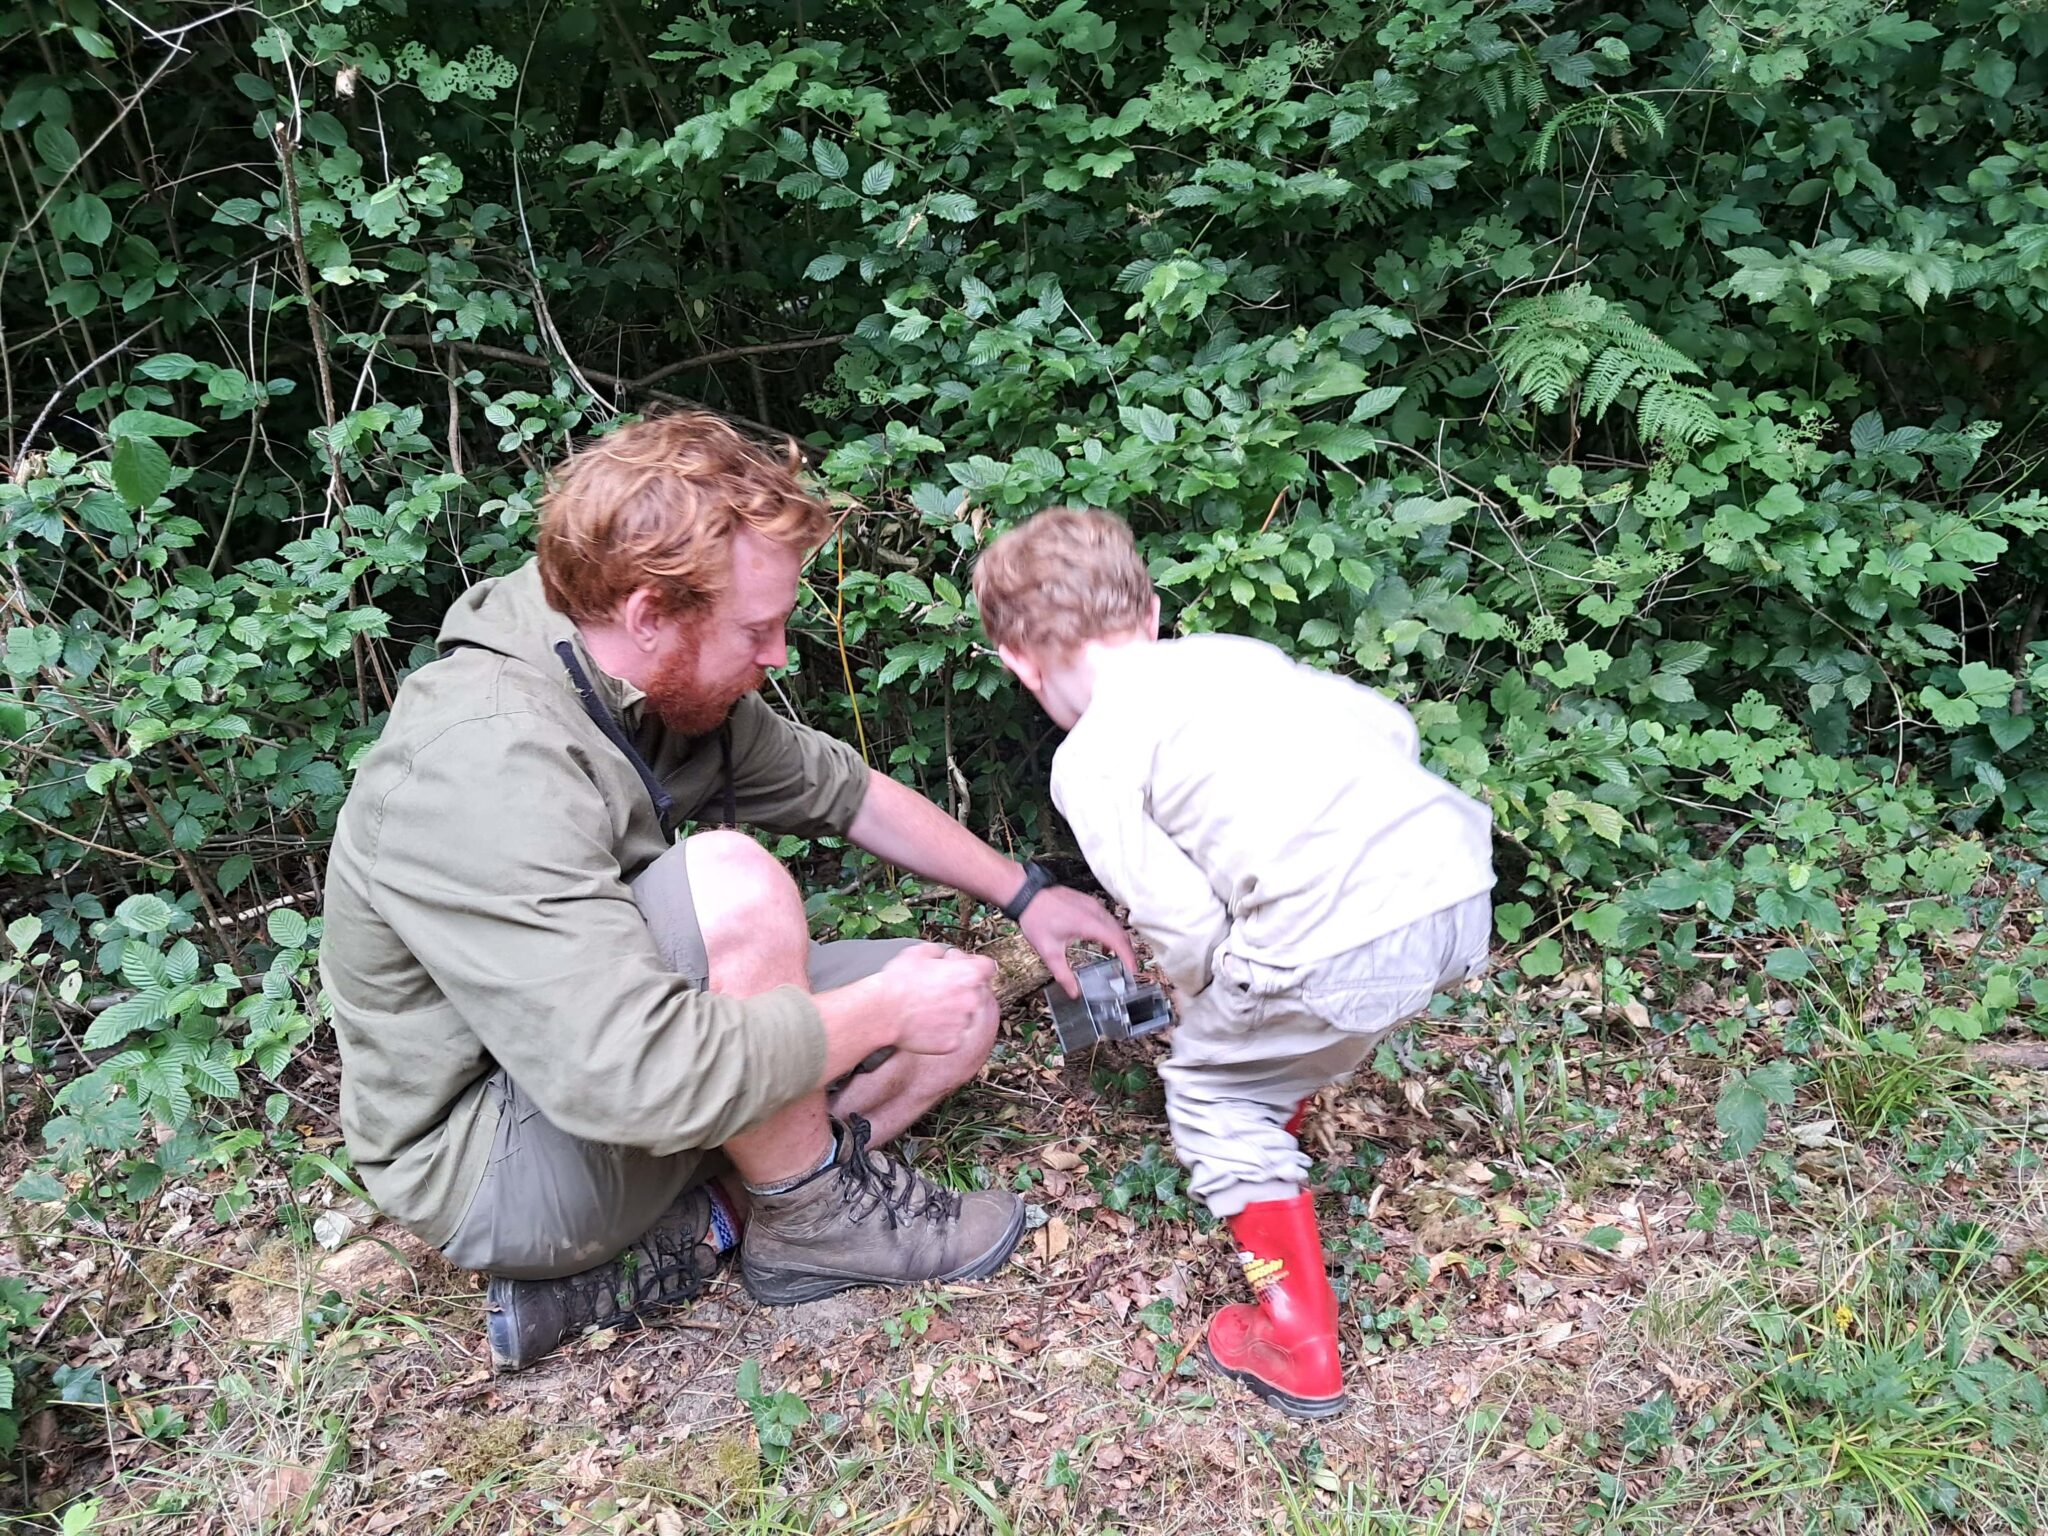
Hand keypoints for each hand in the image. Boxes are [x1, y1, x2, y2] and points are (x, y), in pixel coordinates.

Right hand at [874, 942, 998, 1055]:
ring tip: (927, 1009)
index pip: (987, 967)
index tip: (964, 969)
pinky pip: (952, 1036)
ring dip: (951, 1012)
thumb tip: (944, 956)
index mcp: (970, 974)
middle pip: (975, 993)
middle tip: (937, 991)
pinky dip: (942, 1032)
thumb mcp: (920, 952)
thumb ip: (940, 952)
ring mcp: (964, 1024)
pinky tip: (925, 1024)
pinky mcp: (953, 1043)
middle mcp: (972, 1000)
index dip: (974, 966)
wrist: (884, 1011)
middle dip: (960, 990)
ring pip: (963, 1016)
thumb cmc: (899, 980)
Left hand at [1018, 886, 1137, 997]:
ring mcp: (1092, 904)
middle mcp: (1095, 911)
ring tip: (1118, 958)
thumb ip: (1063, 974)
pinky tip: (1102, 942)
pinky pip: (1107, 917)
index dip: (1128, 957)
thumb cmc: (1036, 918)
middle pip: (1120, 932)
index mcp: (1089, 923)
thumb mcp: (1049, 951)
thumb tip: (1073, 992)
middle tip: (1129, 969)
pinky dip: (1111, 931)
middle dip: (1127, 951)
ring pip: (1115, 924)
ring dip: (1119, 941)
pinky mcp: (1088, 901)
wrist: (1026, 894)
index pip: (1117, 941)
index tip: (1133, 971)